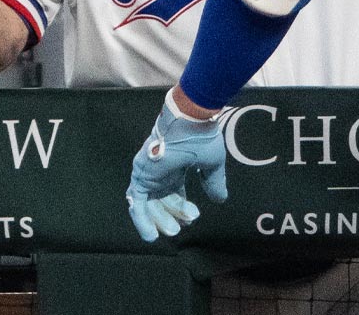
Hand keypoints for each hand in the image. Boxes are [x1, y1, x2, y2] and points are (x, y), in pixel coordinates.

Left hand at [127, 94, 228, 241]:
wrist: (189, 122)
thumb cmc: (200, 137)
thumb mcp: (211, 163)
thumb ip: (213, 182)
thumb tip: (221, 199)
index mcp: (175, 165)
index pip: (173, 191)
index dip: (180, 206)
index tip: (191, 217)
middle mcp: (159, 170)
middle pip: (160, 200)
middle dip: (171, 215)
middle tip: (181, 227)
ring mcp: (148, 174)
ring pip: (148, 204)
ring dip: (159, 220)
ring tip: (173, 231)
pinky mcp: (141, 177)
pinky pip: (137, 204)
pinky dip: (142, 221)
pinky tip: (152, 235)